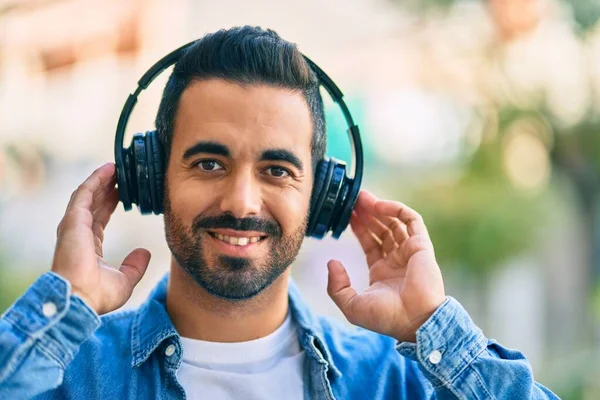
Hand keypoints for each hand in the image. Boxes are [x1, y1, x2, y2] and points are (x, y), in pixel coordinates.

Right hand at [51, 162, 150, 314]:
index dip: (111, 202)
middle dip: (107, 187)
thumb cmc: (98, 295)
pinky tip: (107, 170)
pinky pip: (84, 194)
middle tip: (121, 173)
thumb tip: (145, 252)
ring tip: (115, 166)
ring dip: (101, 180)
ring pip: (88, 195)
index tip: (123, 191)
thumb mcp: (125, 280)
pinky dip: (95, 180)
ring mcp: (74, 226)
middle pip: (94, 202)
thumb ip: (135, 266)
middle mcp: (79, 233)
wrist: (81, 299)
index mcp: (89, 246)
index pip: (100, 217)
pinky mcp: (73, 220)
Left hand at [327, 191, 445, 342]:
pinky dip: (396, 209)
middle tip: (352, 200)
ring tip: (362, 198)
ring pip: (395, 222)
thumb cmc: (385, 318)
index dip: (358, 227)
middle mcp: (397, 260)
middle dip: (367, 214)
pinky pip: (411, 220)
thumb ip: (336, 286)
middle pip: (381, 229)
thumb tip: (332, 262)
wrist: (414, 321)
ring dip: (379, 208)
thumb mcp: (351, 305)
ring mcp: (410, 252)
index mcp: (382, 272)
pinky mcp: (422, 245)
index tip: (346, 214)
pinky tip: (379, 205)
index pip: (370, 243)